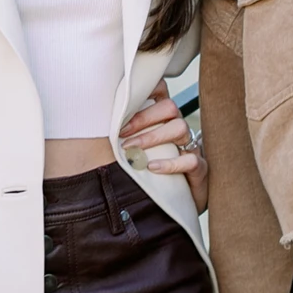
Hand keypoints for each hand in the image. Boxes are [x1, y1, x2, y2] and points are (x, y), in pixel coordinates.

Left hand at [119, 83, 207, 211]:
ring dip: (152, 137)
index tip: (124, 101)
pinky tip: (152, 168)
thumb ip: (121, 133)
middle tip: (122, 133)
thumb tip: (92, 122)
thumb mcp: (133, 148)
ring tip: (133, 152)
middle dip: (143, 118)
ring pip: (180, 128)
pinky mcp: (199, 168)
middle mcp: (178, 127)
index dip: (147, 89)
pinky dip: (170, 163)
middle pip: (169, 107)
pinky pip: (190, 160)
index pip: (161, 91)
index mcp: (163, 118)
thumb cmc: (148, 172)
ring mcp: (191, 147)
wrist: (173, 204)